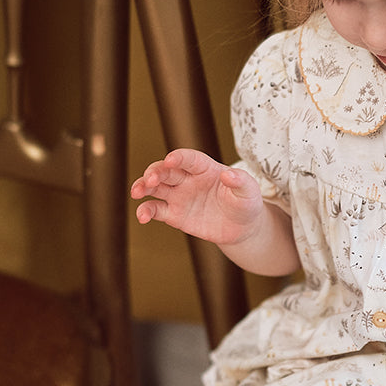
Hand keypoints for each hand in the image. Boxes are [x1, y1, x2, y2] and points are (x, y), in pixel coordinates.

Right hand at [131, 149, 264, 247]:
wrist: (242, 227)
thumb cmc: (246, 203)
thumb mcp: (249, 191)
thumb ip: (240, 181)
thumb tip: (229, 175)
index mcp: (205, 168)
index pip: (189, 159)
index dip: (179, 158)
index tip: (170, 160)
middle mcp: (188, 179)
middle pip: (165, 170)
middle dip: (155, 172)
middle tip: (151, 180)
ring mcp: (179, 196)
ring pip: (155, 187)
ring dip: (142, 186)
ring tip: (137, 193)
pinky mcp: (174, 214)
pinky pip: (156, 210)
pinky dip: (145, 211)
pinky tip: (142, 216)